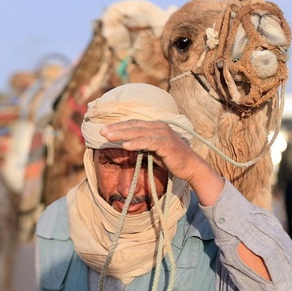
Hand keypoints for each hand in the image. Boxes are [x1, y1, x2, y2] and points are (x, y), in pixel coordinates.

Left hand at [100, 119, 223, 205]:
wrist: (190, 167)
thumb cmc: (171, 159)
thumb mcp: (153, 150)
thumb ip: (142, 144)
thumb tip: (125, 144)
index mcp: (155, 126)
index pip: (133, 124)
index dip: (118, 126)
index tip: (104, 130)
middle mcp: (159, 127)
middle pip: (133, 126)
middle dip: (116, 129)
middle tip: (101, 132)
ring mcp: (163, 134)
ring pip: (138, 132)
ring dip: (122, 134)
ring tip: (108, 137)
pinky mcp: (166, 144)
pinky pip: (148, 142)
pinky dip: (136, 143)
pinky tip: (125, 145)